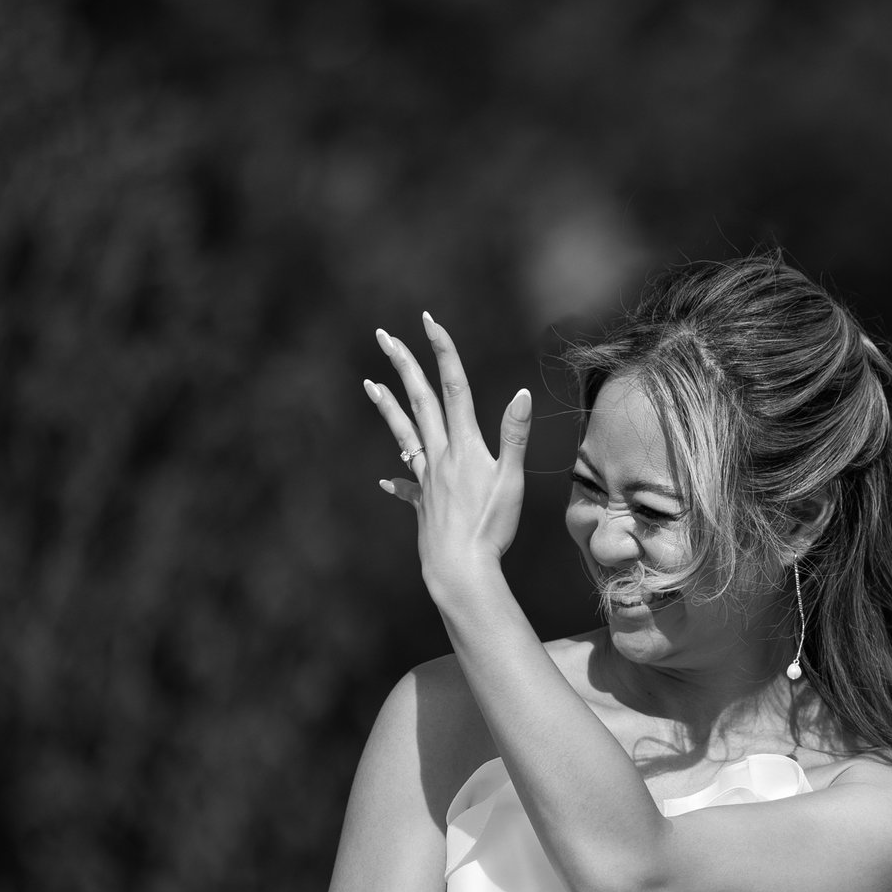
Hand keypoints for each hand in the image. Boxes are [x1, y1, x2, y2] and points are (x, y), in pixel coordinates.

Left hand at [365, 314, 531, 604]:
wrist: (460, 570)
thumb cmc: (490, 528)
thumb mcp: (511, 481)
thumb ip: (513, 436)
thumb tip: (521, 393)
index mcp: (463, 446)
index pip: (453, 387)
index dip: (442, 352)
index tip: (427, 321)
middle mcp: (440, 456)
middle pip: (420, 401)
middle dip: (403, 365)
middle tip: (385, 336)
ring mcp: (427, 479)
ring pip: (404, 435)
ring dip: (388, 407)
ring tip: (370, 385)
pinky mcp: (423, 506)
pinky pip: (409, 487)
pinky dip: (401, 480)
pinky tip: (390, 482)